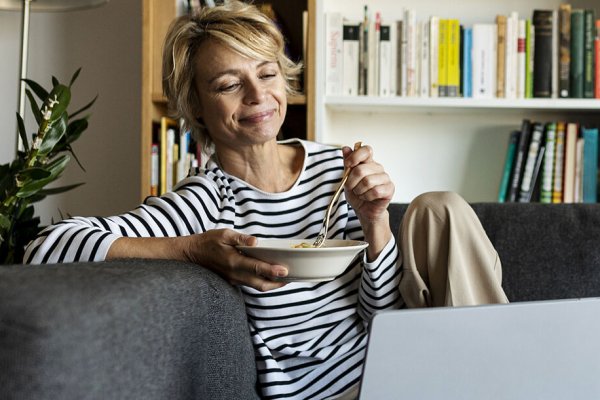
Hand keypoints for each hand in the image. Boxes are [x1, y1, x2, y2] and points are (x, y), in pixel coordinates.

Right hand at [108, 230, 287, 291]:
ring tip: (284, 278)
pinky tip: (269, 276)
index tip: (285, 271)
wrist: (191, 255)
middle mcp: (235, 274)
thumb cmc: (208, 242)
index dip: (272, 271)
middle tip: (290, 277)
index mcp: (233, 262)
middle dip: (277, 283)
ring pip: (256, 286)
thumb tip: (255, 241)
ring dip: (271, 284)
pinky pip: (250, 283)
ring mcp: (233, 280)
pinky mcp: (232, 281)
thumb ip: (240, 238)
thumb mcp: (223, 234)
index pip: (257, 268)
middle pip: (260, 284)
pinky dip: (261, 281)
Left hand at [342, 144, 394, 259]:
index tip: (348, 165)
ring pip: (367, 181)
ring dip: (359, 191)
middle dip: (351, 182)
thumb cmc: (357, 194)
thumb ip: (347, 163)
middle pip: (361, 169)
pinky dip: (367, 196)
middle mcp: (378, 168)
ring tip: (360, 194)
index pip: (366, 150)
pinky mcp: (390, 189)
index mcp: (368, 162)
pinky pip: (375, 191)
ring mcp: (385, 178)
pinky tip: (367, 198)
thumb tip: (345, 148)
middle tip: (352, 188)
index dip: (355, 156)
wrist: (363, 211)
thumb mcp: (347, 178)